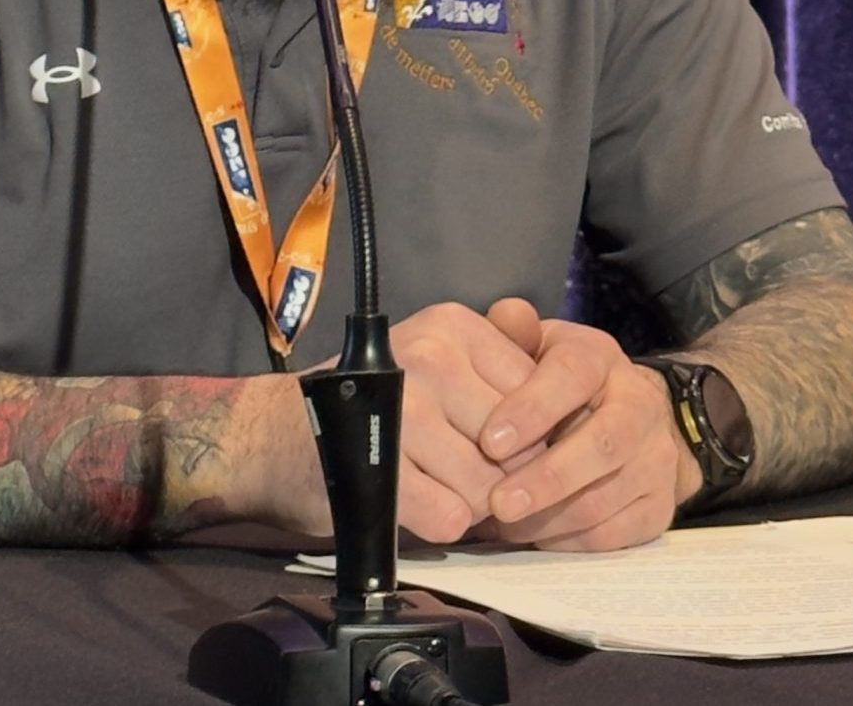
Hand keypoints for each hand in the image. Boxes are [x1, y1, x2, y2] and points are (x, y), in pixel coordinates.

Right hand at [241, 302, 542, 543]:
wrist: (279, 434)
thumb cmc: (374, 401)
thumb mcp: (440, 361)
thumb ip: (501, 365)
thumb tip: (572, 389)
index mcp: (453, 326)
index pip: (535, 394)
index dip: (529, 437)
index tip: (502, 449)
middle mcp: (430, 356)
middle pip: (517, 447)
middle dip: (501, 477)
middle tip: (468, 475)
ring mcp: (402, 408)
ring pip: (487, 487)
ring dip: (471, 506)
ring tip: (441, 487)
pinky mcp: (380, 466)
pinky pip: (451, 518)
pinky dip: (441, 525)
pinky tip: (417, 503)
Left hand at [475, 313, 701, 550]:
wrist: (631, 414)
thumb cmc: (559, 380)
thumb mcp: (538, 346)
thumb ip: (514, 332)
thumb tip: (505, 314)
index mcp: (599, 358)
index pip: (571, 378)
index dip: (531, 409)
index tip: (490, 441)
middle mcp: (638, 404)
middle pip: (601, 445)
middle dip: (546, 478)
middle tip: (496, 503)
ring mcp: (656, 458)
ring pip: (607, 497)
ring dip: (551, 518)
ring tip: (504, 524)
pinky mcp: (661, 506)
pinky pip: (616, 534)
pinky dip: (571, 541)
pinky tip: (535, 535)